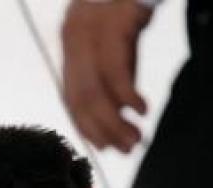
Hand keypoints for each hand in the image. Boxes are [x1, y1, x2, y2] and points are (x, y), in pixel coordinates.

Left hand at [61, 0, 152, 151]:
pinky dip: (127, 97)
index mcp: (70, 49)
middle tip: (126, 149)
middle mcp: (74, 43)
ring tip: (136, 138)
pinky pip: (115, 71)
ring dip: (115, 121)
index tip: (104, 148)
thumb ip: (109, 79)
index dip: (85, 127)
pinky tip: (142, 111)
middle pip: (81, 100)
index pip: (70, 100)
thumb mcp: (114, 48)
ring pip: (95, 91)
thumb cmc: (125, 13)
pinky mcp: (112, 27)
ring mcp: (90, 35)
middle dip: (102, 131)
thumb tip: (116, 117)